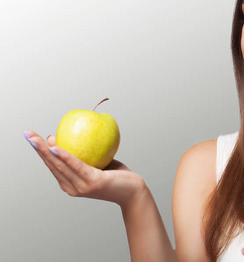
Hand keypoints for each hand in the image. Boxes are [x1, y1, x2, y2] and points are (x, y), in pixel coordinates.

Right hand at [24, 131, 146, 207]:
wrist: (133, 191)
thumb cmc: (116, 176)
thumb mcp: (97, 163)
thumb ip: (85, 154)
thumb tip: (74, 134)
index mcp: (70, 184)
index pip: (52, 166)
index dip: (41, 151)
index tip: (32, 137)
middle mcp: (72, 188)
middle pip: (51, 165)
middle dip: (38, 149)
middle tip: (28, 134)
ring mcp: (81, 187)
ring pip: (59, 166)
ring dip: (46, 150)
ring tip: (36, 139)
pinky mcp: (92, 182)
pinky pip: (76, 166)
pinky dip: (65, 156)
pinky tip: (56, 147)